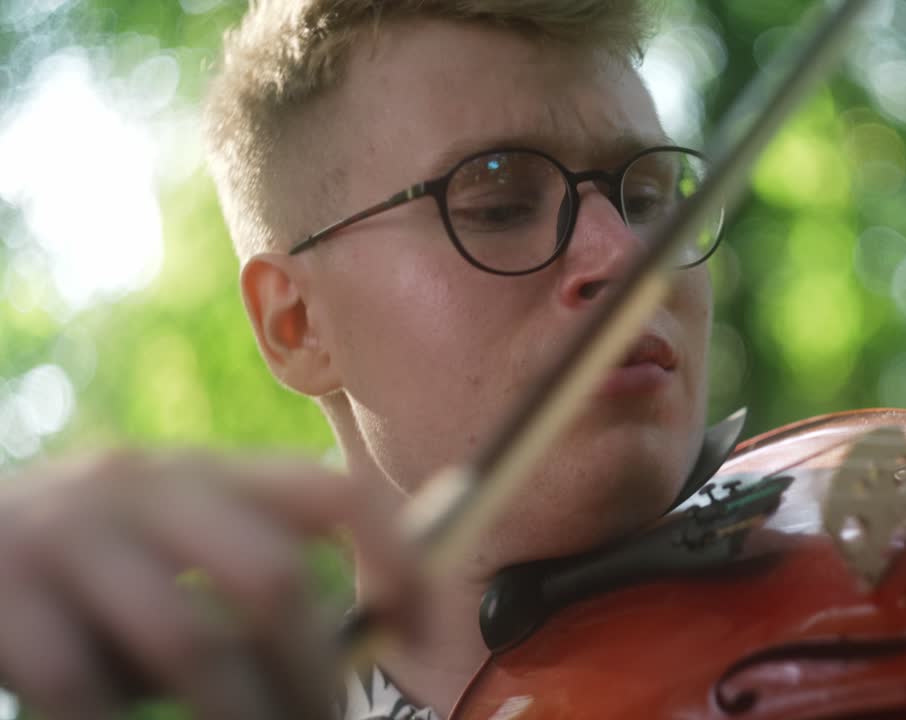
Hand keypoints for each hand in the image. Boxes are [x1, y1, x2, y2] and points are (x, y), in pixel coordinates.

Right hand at [0, 451, 419, 719]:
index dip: (397, 559)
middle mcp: (145, 487)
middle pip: (271, 579)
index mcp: (208, 473)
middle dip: (313, 677)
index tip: (419, 628)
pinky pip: (84, 690)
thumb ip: (252, 575)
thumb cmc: (91, 568)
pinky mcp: (3, 596)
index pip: (335, 494)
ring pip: (192, 645)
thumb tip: (372, 632)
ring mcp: (70, 536)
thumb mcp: (175, 546)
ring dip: (246, 718)